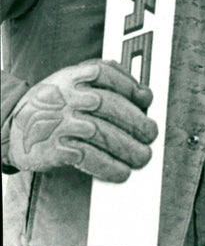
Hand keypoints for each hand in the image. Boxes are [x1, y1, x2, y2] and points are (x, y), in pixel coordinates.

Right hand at [7, 59, 157, 182]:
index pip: (106, 74)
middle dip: (135, 121)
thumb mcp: (74, 80)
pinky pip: (87, 157)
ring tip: (142, 156)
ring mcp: (60, 122)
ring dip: (127, 148)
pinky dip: (108, 166)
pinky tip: (121, 171)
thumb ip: (109, 79)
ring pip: (101, 133)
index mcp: (73, 76)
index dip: (129, 86)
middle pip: (109, 105)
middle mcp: (67, 97)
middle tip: (150, 133)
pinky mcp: (54, 148)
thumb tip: (144, 94)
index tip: (146, 100)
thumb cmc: (54, 101)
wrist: (10, 125)